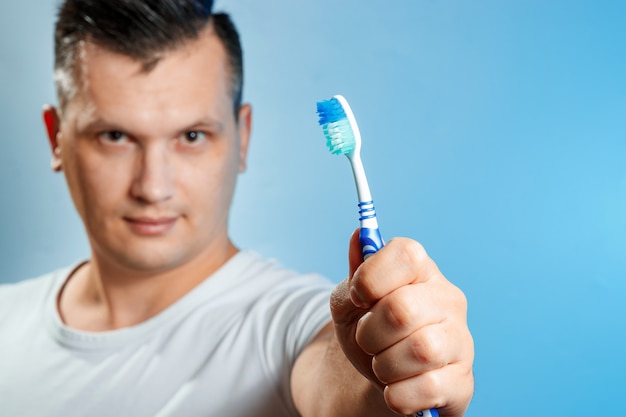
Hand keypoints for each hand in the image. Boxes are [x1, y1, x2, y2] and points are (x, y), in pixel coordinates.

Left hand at [330, 229, 473, 415]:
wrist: (383, 378)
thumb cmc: (371, 331)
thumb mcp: (350, 302)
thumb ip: (355, 273)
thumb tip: (359, 236)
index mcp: (422, 271)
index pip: (405, 254)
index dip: (371, 277)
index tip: (357, 298)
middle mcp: (448, 299)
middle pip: (402, 309)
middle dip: (369, 332)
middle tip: (367, 339)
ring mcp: (461, 340)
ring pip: (420, 350)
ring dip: (384, 364)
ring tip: (383, 364)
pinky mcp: (463, 381)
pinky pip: (427, 388)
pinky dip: (397, 394)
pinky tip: (395, 389)